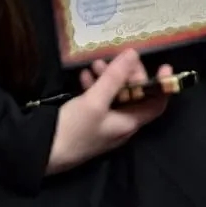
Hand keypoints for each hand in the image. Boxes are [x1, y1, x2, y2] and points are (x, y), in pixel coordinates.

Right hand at [46, 50, 167, 174]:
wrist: (42, 152)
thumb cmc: (74, 129)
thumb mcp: (95, 101)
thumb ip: (114, 77)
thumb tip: (133, 54)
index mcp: (129, 122)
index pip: (157, 103)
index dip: (162, 85)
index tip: (163, 65)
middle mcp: (121, 124)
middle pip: (135, 95)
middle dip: (127, 74)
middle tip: (116, 58)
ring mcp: (105, 123)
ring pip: (115, 96)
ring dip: (109, 77)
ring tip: (95, 63)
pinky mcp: (90, 122)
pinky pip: (99, 100)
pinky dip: (95, 86)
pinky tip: (84, 75)